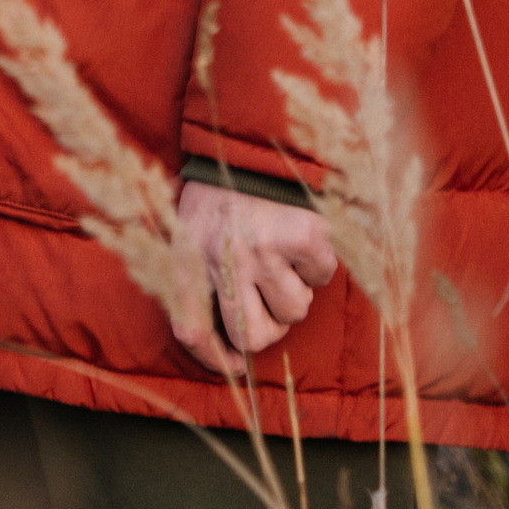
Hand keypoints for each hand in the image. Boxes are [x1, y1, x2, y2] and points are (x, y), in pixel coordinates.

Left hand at [170, 177, 337, 377]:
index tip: (235, 367)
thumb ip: (193, 278)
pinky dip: (317, 263)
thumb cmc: (220, 193)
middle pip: (251, 336)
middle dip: (268, 329)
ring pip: (294, 311)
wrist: (254, 142)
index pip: (190, 329)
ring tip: (280, 253)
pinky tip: (298, 236)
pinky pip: (321, 278)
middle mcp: (223, 257)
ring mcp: (264, 247)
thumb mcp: (187, 229)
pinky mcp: (301, 236)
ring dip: (294, 290)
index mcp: (187, 257)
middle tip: (268, 302)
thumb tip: (219, 346)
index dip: (214, 358)